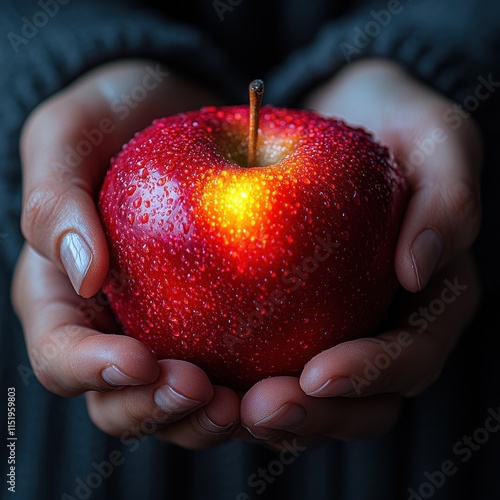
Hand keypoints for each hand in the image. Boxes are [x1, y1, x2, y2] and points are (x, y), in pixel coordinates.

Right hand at [13, 60, 239, 448]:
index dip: (92, 371)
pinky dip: (253, 386)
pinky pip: (232, 370)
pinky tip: (284, 379)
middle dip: (156, 409)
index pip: (62, 354)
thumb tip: (82, 273)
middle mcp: (115, 326)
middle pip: (120, 400)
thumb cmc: (114, 116)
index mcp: (66, 297)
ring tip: (247, 405)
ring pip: (179, 403)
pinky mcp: (219, 323)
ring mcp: (169, 330)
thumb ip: (56, 199)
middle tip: (203, 392)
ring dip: (208, 417)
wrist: (174, 109)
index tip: (137, 361)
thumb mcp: (70, 133)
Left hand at [240, 60, 481, 445]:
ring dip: (271, 414)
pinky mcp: (288, 316)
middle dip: (315, 416)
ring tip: (223, 406)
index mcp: (430, 300)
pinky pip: (265, 360)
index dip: (372, 375)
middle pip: (360, 402)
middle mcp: (383, 324)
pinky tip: (199, 374)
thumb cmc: (396, 124)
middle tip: (261, 409)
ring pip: (310, 399)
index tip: (319, 373)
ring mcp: (334, 325)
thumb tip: (418, 271)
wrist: (344, 112)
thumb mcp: (437, 139)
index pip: (411, 356)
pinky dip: (237, 379)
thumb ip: (448, 198)